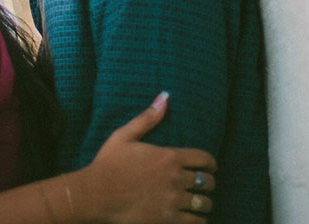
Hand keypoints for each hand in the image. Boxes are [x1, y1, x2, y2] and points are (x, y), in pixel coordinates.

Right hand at [77, 92, 216, 223]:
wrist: (97, 194)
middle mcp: (176, 179)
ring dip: (204, 203)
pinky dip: (198, 221)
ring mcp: (173, 201)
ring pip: (204, 203)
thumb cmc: (108, 163)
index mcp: (169, 157)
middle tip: (204, 185)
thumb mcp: (125, 135)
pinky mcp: (168, 220)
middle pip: (208, 182)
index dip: (211, 163)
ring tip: (198, 203)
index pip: (204, 159)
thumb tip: (164, 97)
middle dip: (208, 183)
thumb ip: (147, 118)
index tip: (210, 167)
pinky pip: (195, 222)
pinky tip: (193, 218)